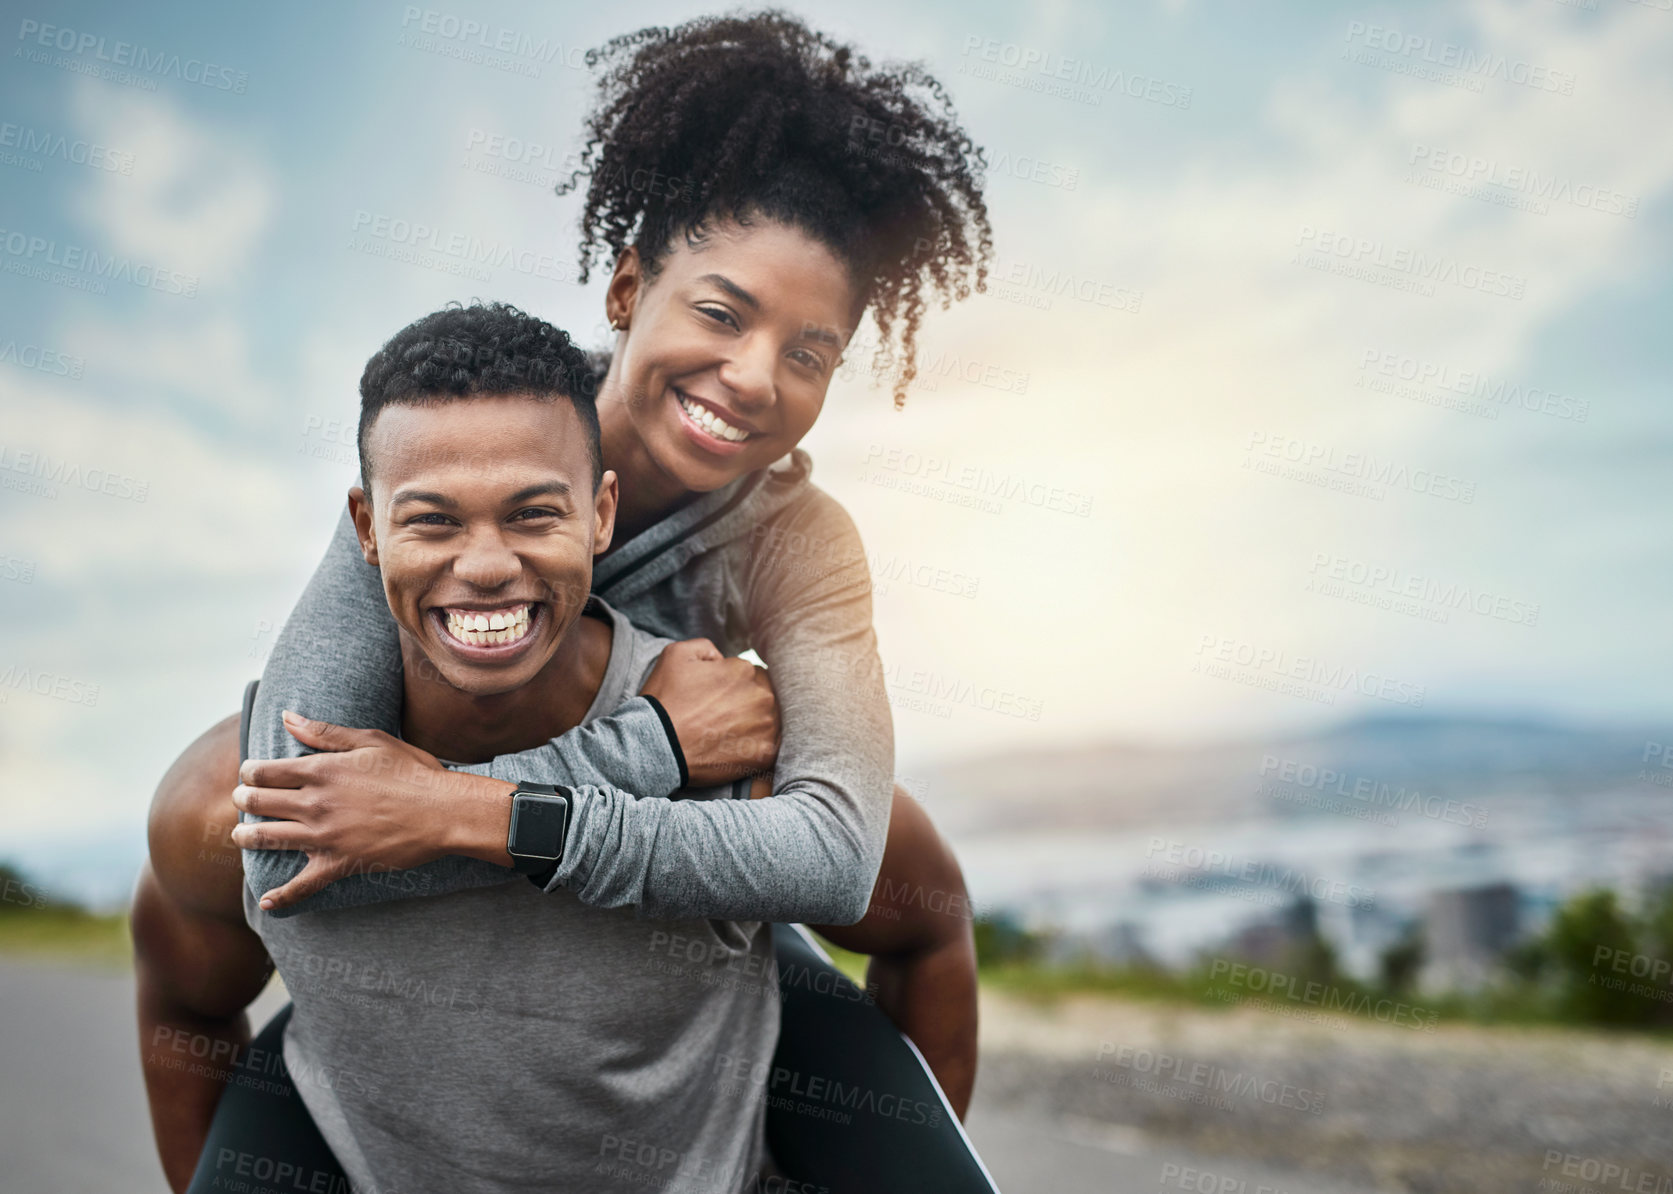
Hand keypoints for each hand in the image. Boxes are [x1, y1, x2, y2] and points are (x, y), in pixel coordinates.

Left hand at [228, 711, 514, 910]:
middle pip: (257, 802)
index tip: (250, 774)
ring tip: (241, 836)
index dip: (250, 772)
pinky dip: (284, 895)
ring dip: (246, 837)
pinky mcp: (339, 862)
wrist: (443, 811)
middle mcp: (315, 802)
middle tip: (242, 800)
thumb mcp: (370, 740)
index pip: (264, 772)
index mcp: (321, 770)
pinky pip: (303, 884)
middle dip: (243, 800)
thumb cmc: (412, 771)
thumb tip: (287, 717)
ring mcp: (325, 836)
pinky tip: (267, 902)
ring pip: (267, 838)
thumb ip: (324, 732)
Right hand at [640, 639, 780, 786]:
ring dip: (755, 726)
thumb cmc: (664, 700)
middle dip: (748, 705)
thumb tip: (722, 659)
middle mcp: (762, 696)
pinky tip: (736, 751)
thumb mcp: (676, 654)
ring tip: (728, 736)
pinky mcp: (765, 754)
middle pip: (764, 696)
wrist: (657, 746)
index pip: (752, 675)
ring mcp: (766, 726)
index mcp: (744, 670)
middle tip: (723, 718)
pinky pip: (770, 748)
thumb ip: (706, 647)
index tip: (719, 699)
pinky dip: (756, 749)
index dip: (735, 686)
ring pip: (770, 721)